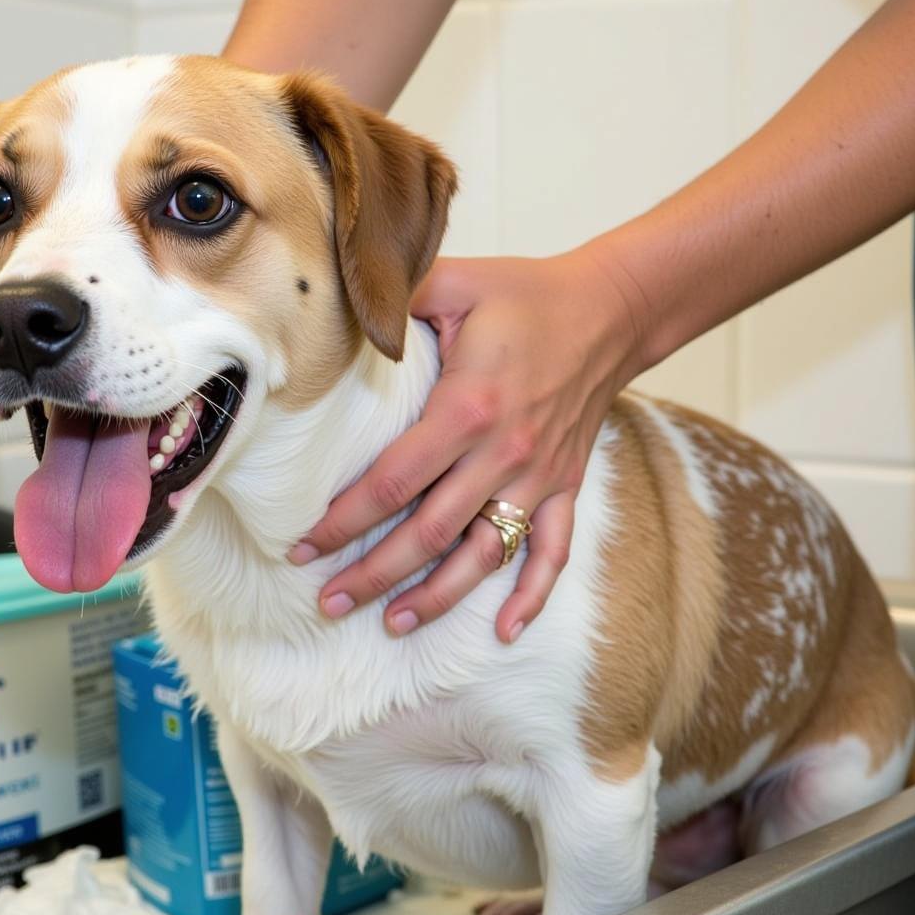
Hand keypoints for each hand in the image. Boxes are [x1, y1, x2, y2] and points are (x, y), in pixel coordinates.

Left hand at [291, 246, 645, 641]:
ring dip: (437, 596)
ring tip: (391, 624)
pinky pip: (551, 551)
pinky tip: (502, 631)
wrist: (611, 309)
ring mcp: (538, 476)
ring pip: (483, 554)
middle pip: (429, 532)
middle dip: (373, 573)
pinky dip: (531, 595)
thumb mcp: (454, 282)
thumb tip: (336, 317)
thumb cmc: (526, 294)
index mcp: (466, 407)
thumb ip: (395, 303)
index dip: (344, 520)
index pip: (391, 481)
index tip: (303, 545)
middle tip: (327, 600)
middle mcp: (503, 453)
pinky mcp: (565, 484)